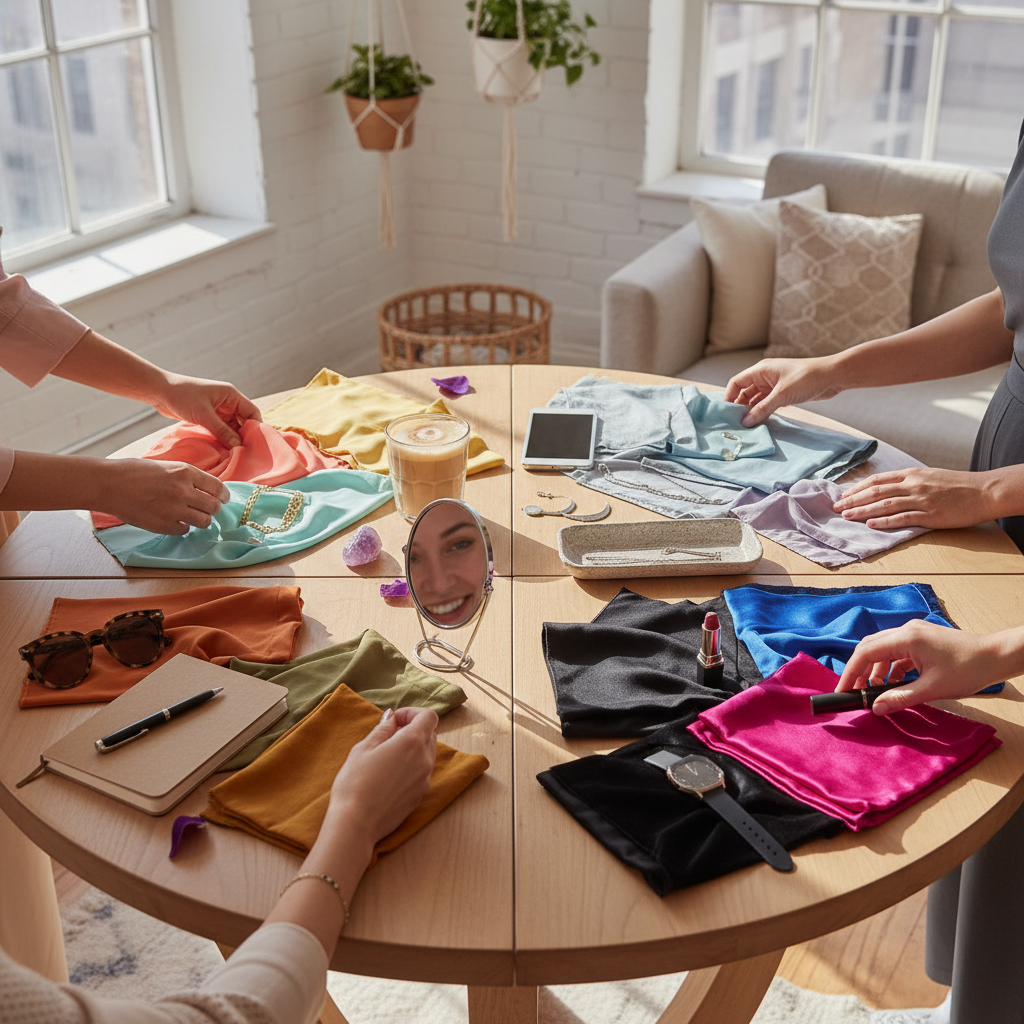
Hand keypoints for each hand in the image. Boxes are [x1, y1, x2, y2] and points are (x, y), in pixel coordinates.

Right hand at [97, 459, 230, 533]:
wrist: (108, 484)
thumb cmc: (135, 472)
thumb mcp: (166, 466)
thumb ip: (187, 478)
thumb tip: (207, 491)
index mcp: (185, 472)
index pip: (218, 487)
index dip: (223, 495)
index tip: (223, 499)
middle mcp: (183, 491)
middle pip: (214, 507)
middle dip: (212, 509)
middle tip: (205, 509)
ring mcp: (174, 509)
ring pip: (204, 522)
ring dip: (200, 520)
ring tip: (190, 516)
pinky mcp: (163, 525)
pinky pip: (184, 530)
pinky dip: (181, 527)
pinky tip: (173, 520)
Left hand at [150, 374, 262, 447]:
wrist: (159, 391)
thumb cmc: (182, 396)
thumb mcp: (204, 415)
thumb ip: (222, 431)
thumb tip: (238, 446)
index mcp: (231, 395)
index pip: (252, 412)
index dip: (256, 428)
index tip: (255, 445)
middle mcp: (228, 402)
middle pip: (244, 421)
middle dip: (244, 436)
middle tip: (245, 453)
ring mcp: (219, 409)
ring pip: (233, 427)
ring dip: (232, 439)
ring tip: (234, 454)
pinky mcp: (210, 416)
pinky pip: (222, 430)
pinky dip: (223, 439)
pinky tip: (223, 450)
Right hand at [326, 706, 437, 845]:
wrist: (357, 824)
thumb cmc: (355, 783)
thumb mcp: (363, 748)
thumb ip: (382, 730)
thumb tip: (392, 718)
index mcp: (412, 742)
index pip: (429, 717)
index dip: (412, 713)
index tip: (394, 720)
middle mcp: (425, 760)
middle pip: (430, 734)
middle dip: (413, 728)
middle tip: (388, 735)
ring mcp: (425, 780)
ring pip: (427, 754)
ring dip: (413, 747)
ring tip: (387, 755)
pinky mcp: (420, 796)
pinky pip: (422, 772)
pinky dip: (412, 765)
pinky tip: (390, 774)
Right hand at [722, 356, 840, 426]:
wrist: (833, 376)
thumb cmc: (807, 379)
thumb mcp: (782, 395)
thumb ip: (762, 409)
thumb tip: (745, 422)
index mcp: (761, 370)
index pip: (736, 383)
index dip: (728, 397)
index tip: (724, 413)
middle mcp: (765, 376)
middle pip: (744, 392)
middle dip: (739, 407)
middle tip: (734, 423)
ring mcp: (774, 385)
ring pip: (755, 399)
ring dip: (751, 411)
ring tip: (745, 426)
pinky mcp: (783, 393)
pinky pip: (766, 403)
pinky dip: (762, 412)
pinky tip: (759, 422)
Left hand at [833, 468, 996, 530]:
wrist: (984, 491)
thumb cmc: (957, 485)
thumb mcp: (929, 476)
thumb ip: (909, 481)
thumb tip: (888, 489)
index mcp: (911, 474)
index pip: (877, 480)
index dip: (857, 488)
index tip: (843, 495)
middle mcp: (913, 484)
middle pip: (875, 491)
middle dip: (853, 500)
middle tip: (836, 507)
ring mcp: (921, 499)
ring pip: (885, 504)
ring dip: (862, 510)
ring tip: (847, 516)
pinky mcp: (930, 514)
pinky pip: (903, 518)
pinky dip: (884, 521)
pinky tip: (870, 524)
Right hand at [836, 619, 1007, 714]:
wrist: (997, 656)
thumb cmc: (968, 669)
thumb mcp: (932, 688)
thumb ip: (900, 697)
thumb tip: (876, 708)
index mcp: (906, 638)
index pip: (866, 652)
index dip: (850, 672)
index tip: (842, 690)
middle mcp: (906, 630)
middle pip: (870, 648)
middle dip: (859, 670)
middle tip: (853, 692)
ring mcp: (914, 633)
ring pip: (883, 650)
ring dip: (875, 670)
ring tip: (875, 691)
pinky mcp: (921, 639)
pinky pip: (896, 652)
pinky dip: (890, 668)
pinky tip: (894, 683)